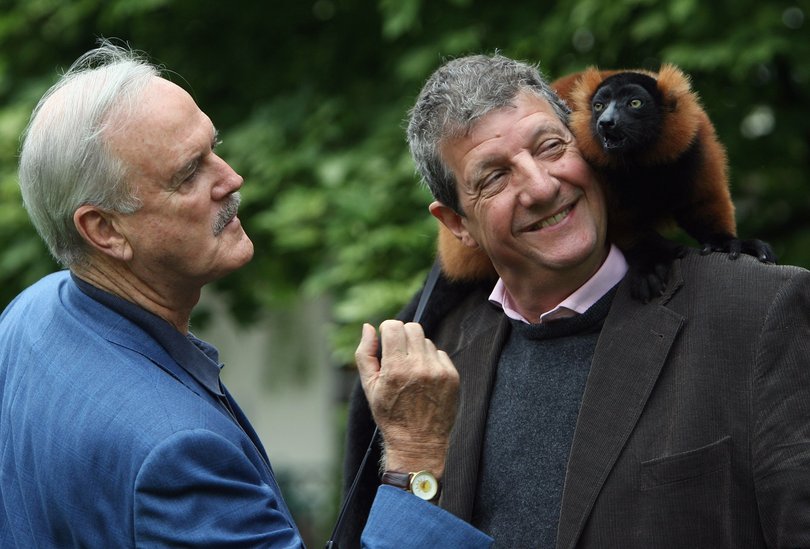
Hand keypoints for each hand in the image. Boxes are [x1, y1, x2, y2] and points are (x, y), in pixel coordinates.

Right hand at [355, 320, 458, 476]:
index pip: (394, 327)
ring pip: (426, 341)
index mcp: (395, 368)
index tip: (386, 338)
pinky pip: (439, 353)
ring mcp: (438, 371)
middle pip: (412, 328)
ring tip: (411, 372)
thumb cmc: (390, 414)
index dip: (387, 329)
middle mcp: (418, 367)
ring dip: (417, 349)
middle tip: (398, 353)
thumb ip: (365, 353)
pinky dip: (430, 361)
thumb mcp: (369, 386)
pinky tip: (424, 379)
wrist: (418, 442)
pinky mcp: (452, 376)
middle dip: (402, 336)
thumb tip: (368, 327)